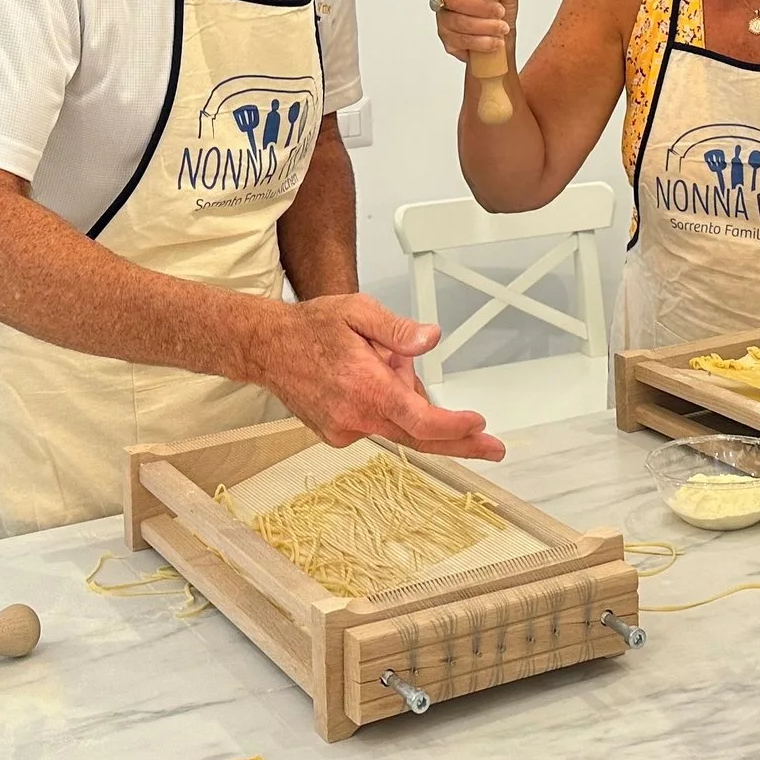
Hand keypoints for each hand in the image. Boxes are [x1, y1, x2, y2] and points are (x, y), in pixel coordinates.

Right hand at [251, 293, 505, 461]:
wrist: (266, 347)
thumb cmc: (310, 327)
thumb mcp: (359, 311)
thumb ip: (398, 330)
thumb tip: (430, 339)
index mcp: (365, 387)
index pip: (420, 420)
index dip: (454, 428)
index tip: (479, 426)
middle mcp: (355, 415)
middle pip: (418, 437)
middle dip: (459, 442)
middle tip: (493, 447)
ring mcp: (345, 429)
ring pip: (396, 425)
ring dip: (405, 401)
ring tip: (377, 358)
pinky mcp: (337, 434)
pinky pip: (376, 424)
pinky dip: (385, 405)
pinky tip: (367, 376)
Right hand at [433, 0, 516, 62]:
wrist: (502, 40)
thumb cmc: (500, 12)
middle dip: (481, 6)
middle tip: (500, 11)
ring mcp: (444, 20)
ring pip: (458, 21)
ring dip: (485, 26)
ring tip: (502, 28)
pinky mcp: (447, 40)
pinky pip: (461, 41)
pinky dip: (482, 42)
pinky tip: (494, 41)